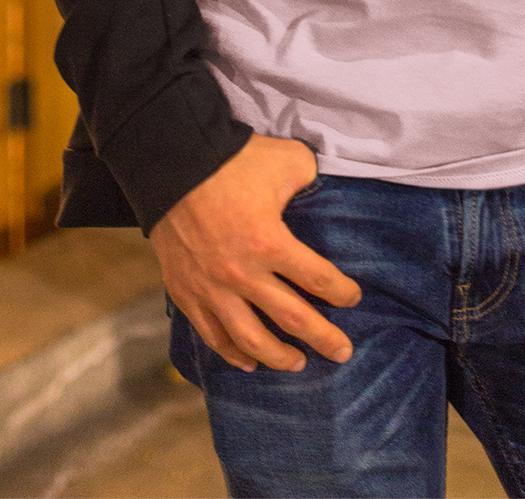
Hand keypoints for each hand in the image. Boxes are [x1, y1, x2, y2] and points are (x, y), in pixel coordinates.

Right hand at [149, 133, 361, 372]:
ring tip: (298, 364)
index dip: (342, 293)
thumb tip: (319, 192)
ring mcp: (212, 289)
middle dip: (323, 338)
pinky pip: (212, 335)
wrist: (171, 165)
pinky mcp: (187, 293)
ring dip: (278, 357)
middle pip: (292, 318)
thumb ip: (310, 179)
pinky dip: (232, 353)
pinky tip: (248, 363)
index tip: (353, 299)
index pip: (319, 279)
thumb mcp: (286, 159)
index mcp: (271, 242)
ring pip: (251, 339)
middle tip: (343, 353)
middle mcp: (243, 275)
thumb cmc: (233, 160)